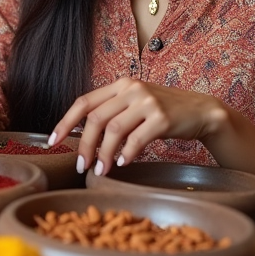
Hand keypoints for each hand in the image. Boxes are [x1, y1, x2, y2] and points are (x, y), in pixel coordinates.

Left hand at [49, 77, 228, 176]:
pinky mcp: (163, 118)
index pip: (84, 102)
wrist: (201, 110)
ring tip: (101, 171)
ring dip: (104, 154)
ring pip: (114, 130)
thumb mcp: (135, 103)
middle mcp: (132, 89)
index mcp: (120, 85)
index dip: (65, 122)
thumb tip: (82, 137)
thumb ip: (112, 112)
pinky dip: (126, 153)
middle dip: (84, 145)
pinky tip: (122, 163)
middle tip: (81, 166)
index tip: (53, 141)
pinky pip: (137, 139)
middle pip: (96, 119)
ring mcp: (148, 102)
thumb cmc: (163, 111)